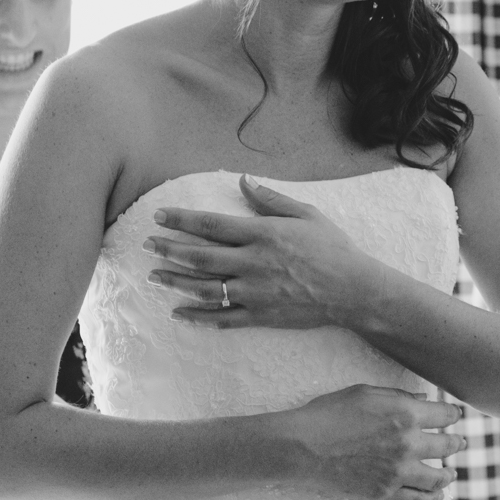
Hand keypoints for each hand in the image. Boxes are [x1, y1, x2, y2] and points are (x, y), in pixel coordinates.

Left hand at [147, 176, 383, 329]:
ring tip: (154, 277)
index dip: (181, 220)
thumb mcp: (306, 214)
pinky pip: (221, 318)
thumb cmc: (332, 248)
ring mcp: (254, 292)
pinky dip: (197, 317)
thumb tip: (244, 181)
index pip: (211, 225)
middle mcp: (252, 263)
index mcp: (262, 235)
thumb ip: (270, 200)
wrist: (353, 290)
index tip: (159, 216)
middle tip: (147, 245)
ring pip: (204, 288)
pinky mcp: (259, 315)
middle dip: (169, 250)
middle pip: (199, 257)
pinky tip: (179, 312)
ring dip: (175, 282)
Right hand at [273, 384, 465, 499]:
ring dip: (448, 474)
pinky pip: (416, 499)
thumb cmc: (329, 413)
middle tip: (460, 444)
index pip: (444, 415)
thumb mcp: (364, 392)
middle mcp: (408, 443)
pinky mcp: (384, 492)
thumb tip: (424, 399)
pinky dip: (431, 498)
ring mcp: (398, 471)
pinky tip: (437, 496)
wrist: (302, 447)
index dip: (453, 415)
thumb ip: (399, 396)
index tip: (455, 416)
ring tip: (451, 474)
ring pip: (437, 477)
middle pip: (446, 446)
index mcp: (405, 413)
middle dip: (456, 443)